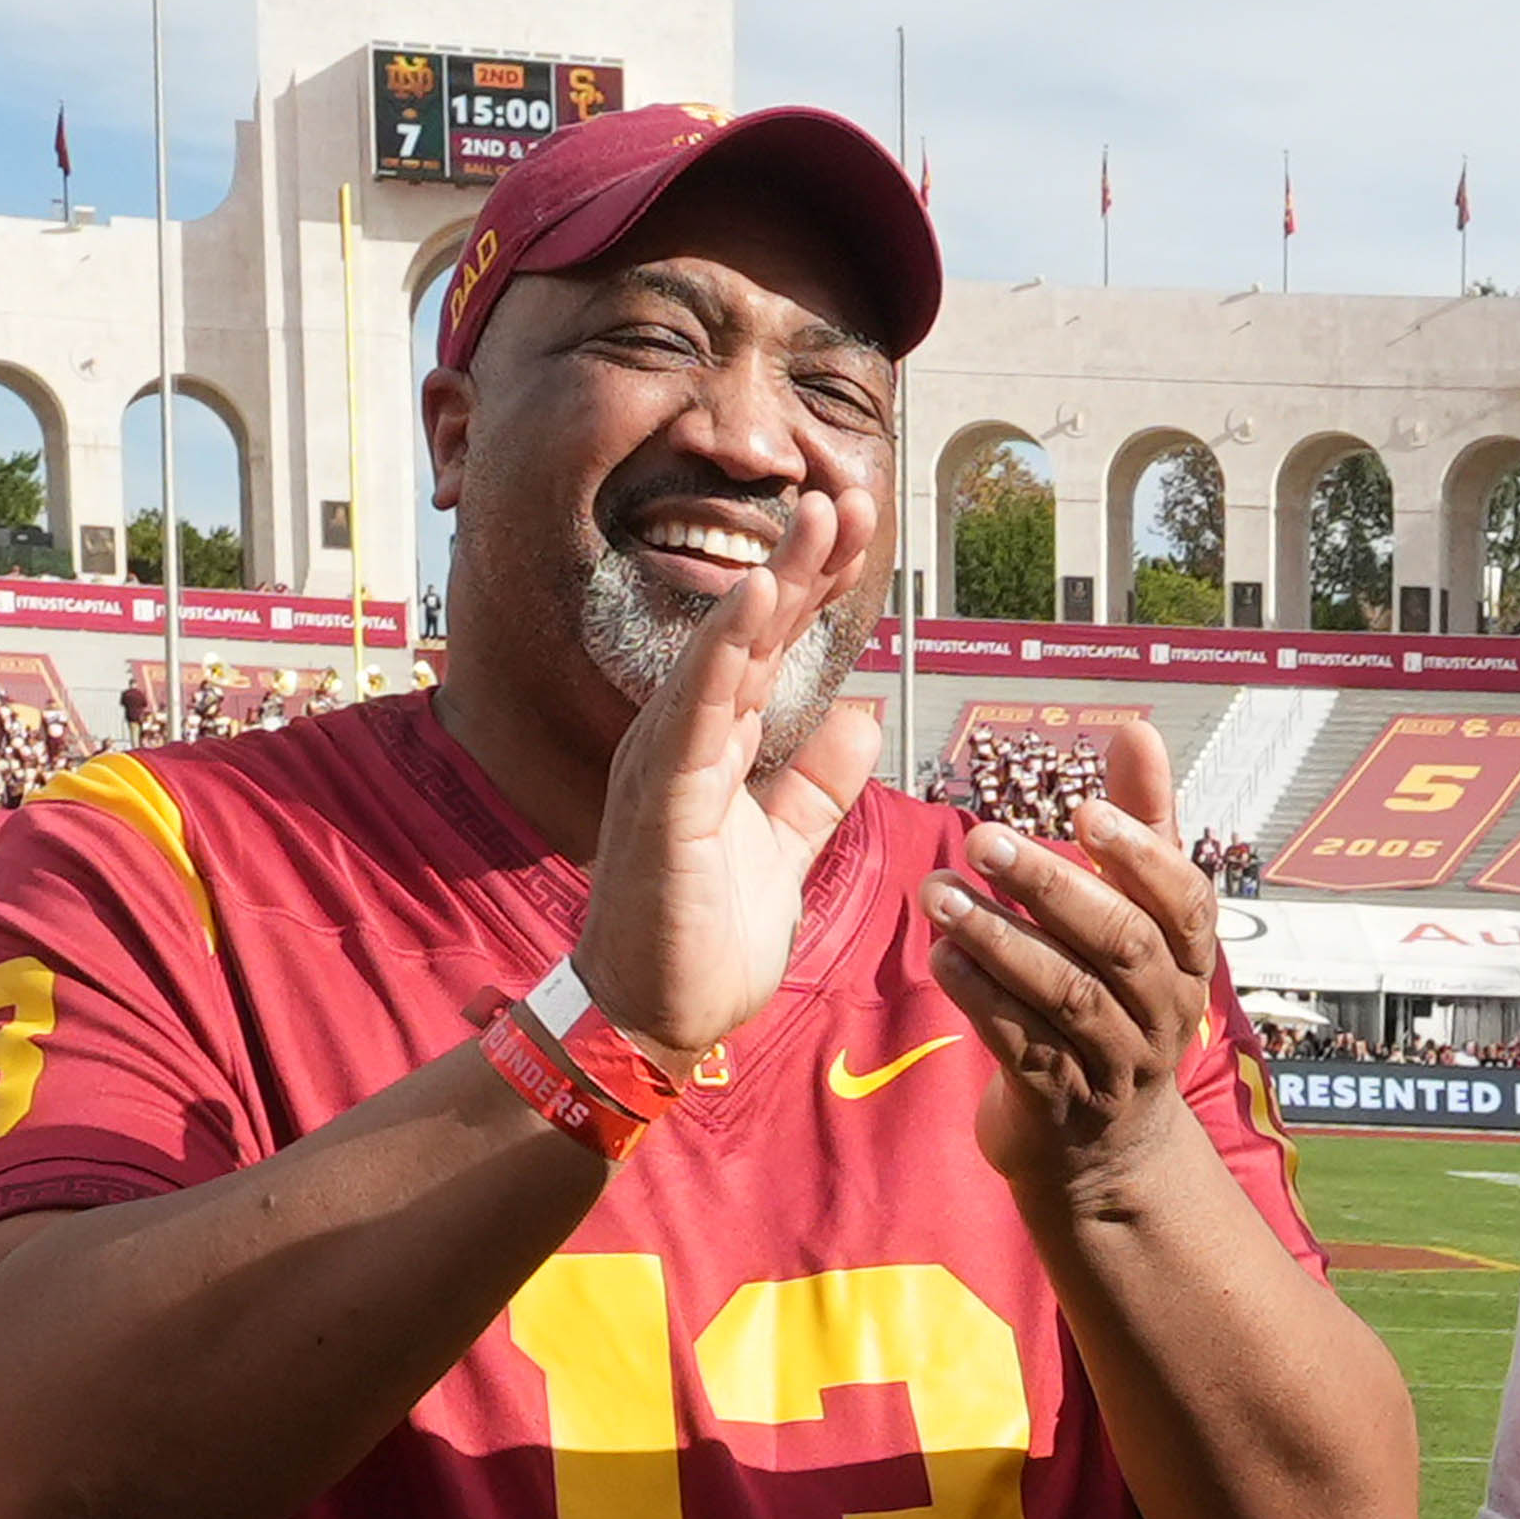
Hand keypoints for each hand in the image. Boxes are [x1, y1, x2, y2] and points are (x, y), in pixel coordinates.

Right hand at [559, 530, 883, 1071]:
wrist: (655, 1022)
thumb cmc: (706, 939)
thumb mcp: (787, 849)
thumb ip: (819, 785)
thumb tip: (863, 713)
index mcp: (719, 747)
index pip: (775, 650)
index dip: (816, 588)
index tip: (862, 530)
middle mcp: (687, 741)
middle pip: (752, 634)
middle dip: (802, 563)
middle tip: (851, 496)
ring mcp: (668, 767)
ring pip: (722, 657)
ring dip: (768, 587)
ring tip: (813, 522)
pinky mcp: (660, 805)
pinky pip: (693, 719)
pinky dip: (721, 659)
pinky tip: (751, 606)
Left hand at [931, 720, 1228, 1219]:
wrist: (1104, 1156)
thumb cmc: (1116, 1007)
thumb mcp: (1140, 920)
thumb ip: (1140, 827)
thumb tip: (1138, 729)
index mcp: (1187, 962)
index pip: (1186, 904)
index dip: (1140, 857)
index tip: (1085, 810)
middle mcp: (1161, 1014)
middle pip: (1119, 944)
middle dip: (1051, 888)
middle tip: (983, 837)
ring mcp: (1114, 1065)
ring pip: (1067, 995)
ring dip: (1000, 939)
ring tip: (938, 893)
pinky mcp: (1060, 1104)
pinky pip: (1022, 1044)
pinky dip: (980, 997)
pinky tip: (942, 955)